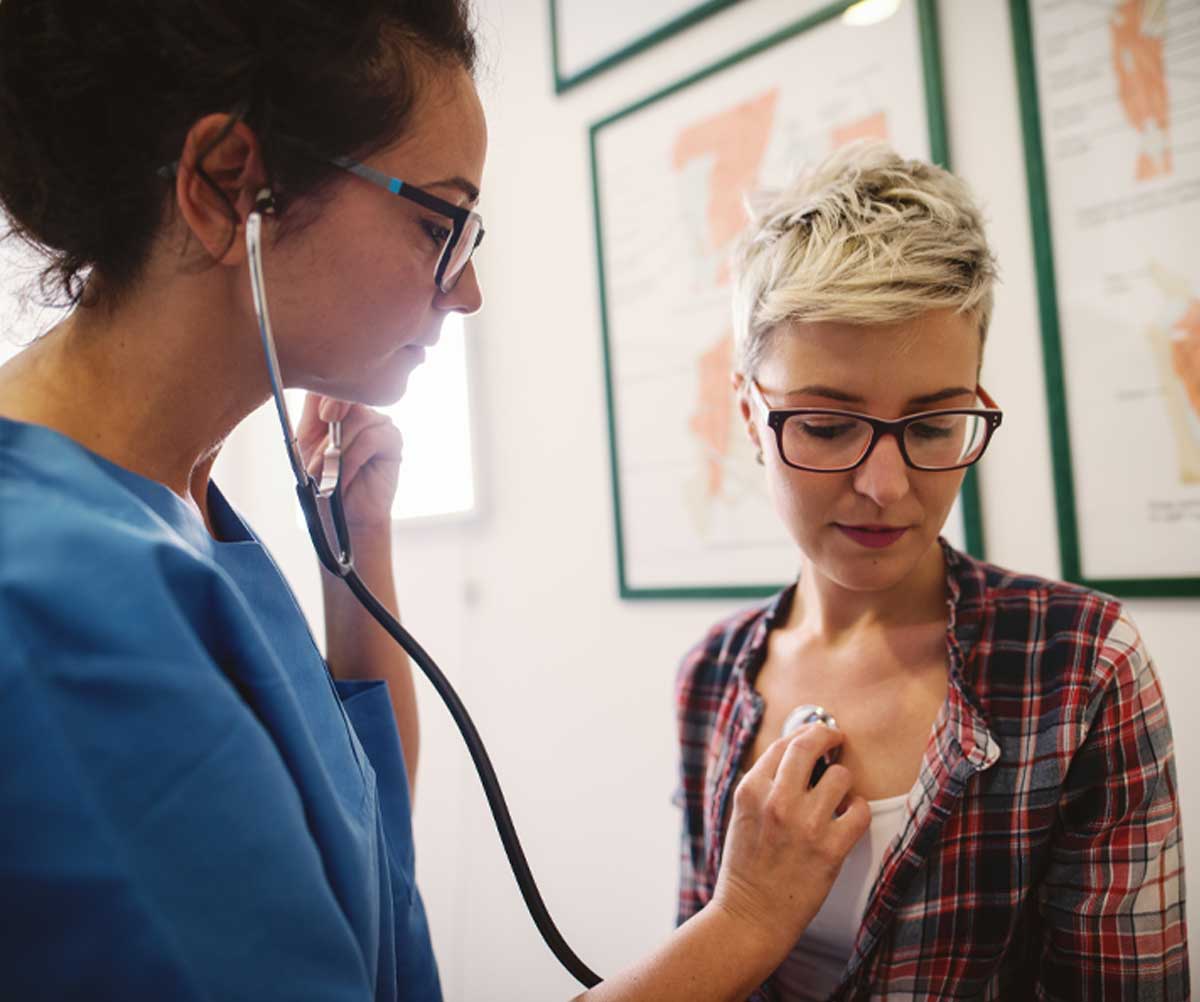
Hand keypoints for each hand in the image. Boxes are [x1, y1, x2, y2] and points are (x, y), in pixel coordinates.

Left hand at [296, 393, 403, 531]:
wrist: (342, 512)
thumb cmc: (324, 478)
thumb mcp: (308, 440)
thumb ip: (314, 410)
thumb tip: (317, 383)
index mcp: (339, 405)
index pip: (334, 383)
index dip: (327, 392)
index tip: (322, 417)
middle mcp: (361, 408)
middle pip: (347, 398)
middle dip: (328, 433)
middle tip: (316, 464)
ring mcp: (379, 422)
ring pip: (358, 419)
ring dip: (338, 451)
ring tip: (328, 476)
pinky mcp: (393, 439)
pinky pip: (372, 437)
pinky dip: (353, 459)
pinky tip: (344, 477)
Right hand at [711, 724, 868, 951]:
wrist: (750, 916)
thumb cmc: (747, 866)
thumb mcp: (742, 814)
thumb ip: (765, 784)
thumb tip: (796, 753)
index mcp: (751, 790)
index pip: (783, 743)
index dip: (805, 731)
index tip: (817, 734)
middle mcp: (777, 801)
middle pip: (810, 745)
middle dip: (828, 735)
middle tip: (836, 740)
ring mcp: (805, 824)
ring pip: (841, 776)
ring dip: (843, 783)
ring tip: (837, 797)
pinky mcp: (830, 849)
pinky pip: (860, 811)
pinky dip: (858, 811)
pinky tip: (848, 819)